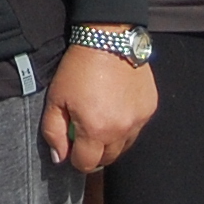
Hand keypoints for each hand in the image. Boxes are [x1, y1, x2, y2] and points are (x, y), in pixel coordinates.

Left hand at [41, 45, 155, 171]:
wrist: (108, 39)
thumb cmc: (78, 68)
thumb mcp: (55, 98)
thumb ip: (54, 132)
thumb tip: (59, 157)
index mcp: (96, 130)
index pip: (86, 164)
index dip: (75, 158)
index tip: (71, 146)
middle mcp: (121, 130)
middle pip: (108, 158)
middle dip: (94, 152)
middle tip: (85, 134)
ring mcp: (139, 120)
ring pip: (125, 145)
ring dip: (112, 140)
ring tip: (101, 120)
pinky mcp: (149, 108)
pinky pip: (137, 127)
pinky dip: (126, 124)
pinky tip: (116, 107)